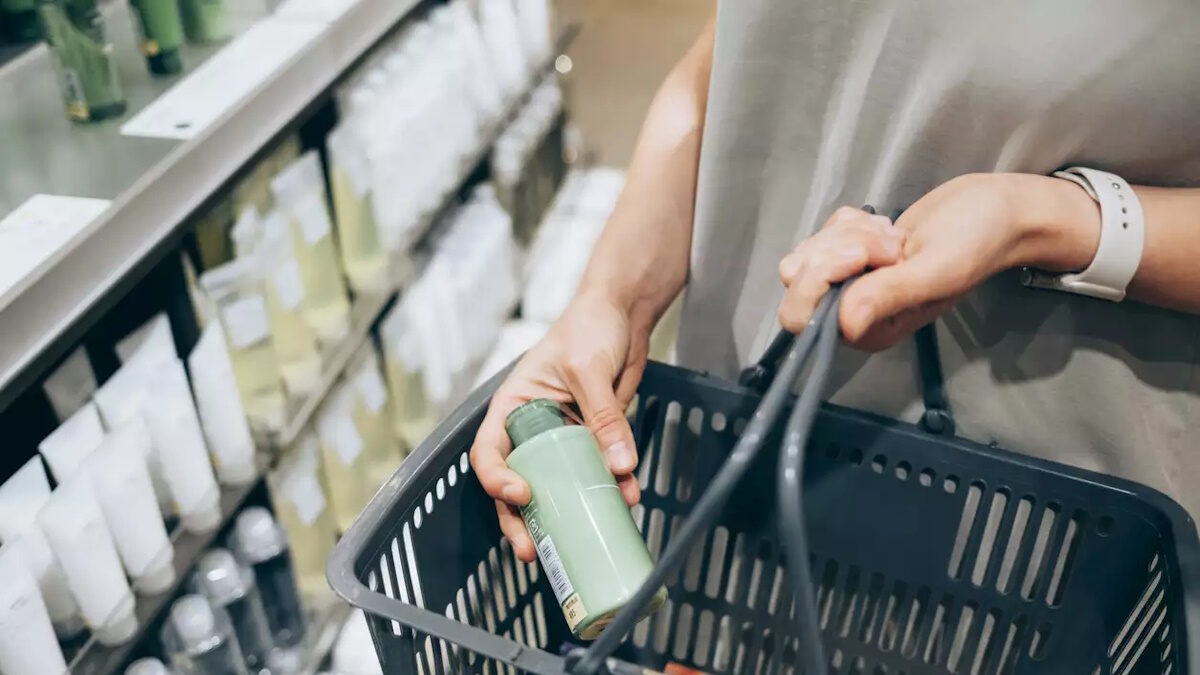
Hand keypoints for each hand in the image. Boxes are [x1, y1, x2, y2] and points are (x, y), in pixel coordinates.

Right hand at [469, 290, 647, 561]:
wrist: (624, 312)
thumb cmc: (589, 326)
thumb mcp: (589, 370)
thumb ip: (604, 416)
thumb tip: (621, 466)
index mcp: (512, 407)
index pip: (489, 452)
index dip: (498, 480)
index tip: (521, 495)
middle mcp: (530, 428)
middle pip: (517, 482)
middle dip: (522, 520)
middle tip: (533, 550)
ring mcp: (561, 437)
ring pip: (557, 487)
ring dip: (568, 513)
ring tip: (581, 539)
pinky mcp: (592, 440)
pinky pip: (595, 473)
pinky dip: (610, 490)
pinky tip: (626, 501)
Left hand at [777, 173, 1099, 349]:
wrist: (996, 209)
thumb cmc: (976, 241)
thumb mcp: (935, 270)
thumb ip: (888, 295)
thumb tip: (843, 324)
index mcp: (871, 330)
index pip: (803, 317)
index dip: (819, 279)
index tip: (861, 254)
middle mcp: (855, 312)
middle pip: (797, 280)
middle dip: (837, 248)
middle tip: (889, 241)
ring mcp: (853, 281)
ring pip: (809, 251)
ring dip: (849, 232)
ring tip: (895, 235)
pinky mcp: (852, 253)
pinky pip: (825, 231)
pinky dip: (853, 220)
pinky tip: (888, 226)